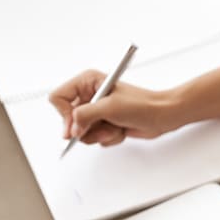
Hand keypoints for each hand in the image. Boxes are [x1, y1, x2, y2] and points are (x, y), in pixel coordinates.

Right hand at [48, 69, 176, 146]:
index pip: (58, 97)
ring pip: (81, 132)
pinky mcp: (104, 123)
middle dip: (86, 128)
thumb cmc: (141, 104)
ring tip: (115, 126)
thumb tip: (71, 128)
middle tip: (101, 126)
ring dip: (100, 134)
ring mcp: (96, 110)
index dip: (64, 114)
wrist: (162, 116)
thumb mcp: (109, 107)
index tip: (75, 125)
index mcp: (87, 81)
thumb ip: (84, 116)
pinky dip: (107, 137)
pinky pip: (94, 137)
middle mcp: (89, 95)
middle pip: (68, 119)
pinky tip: (120, 129)